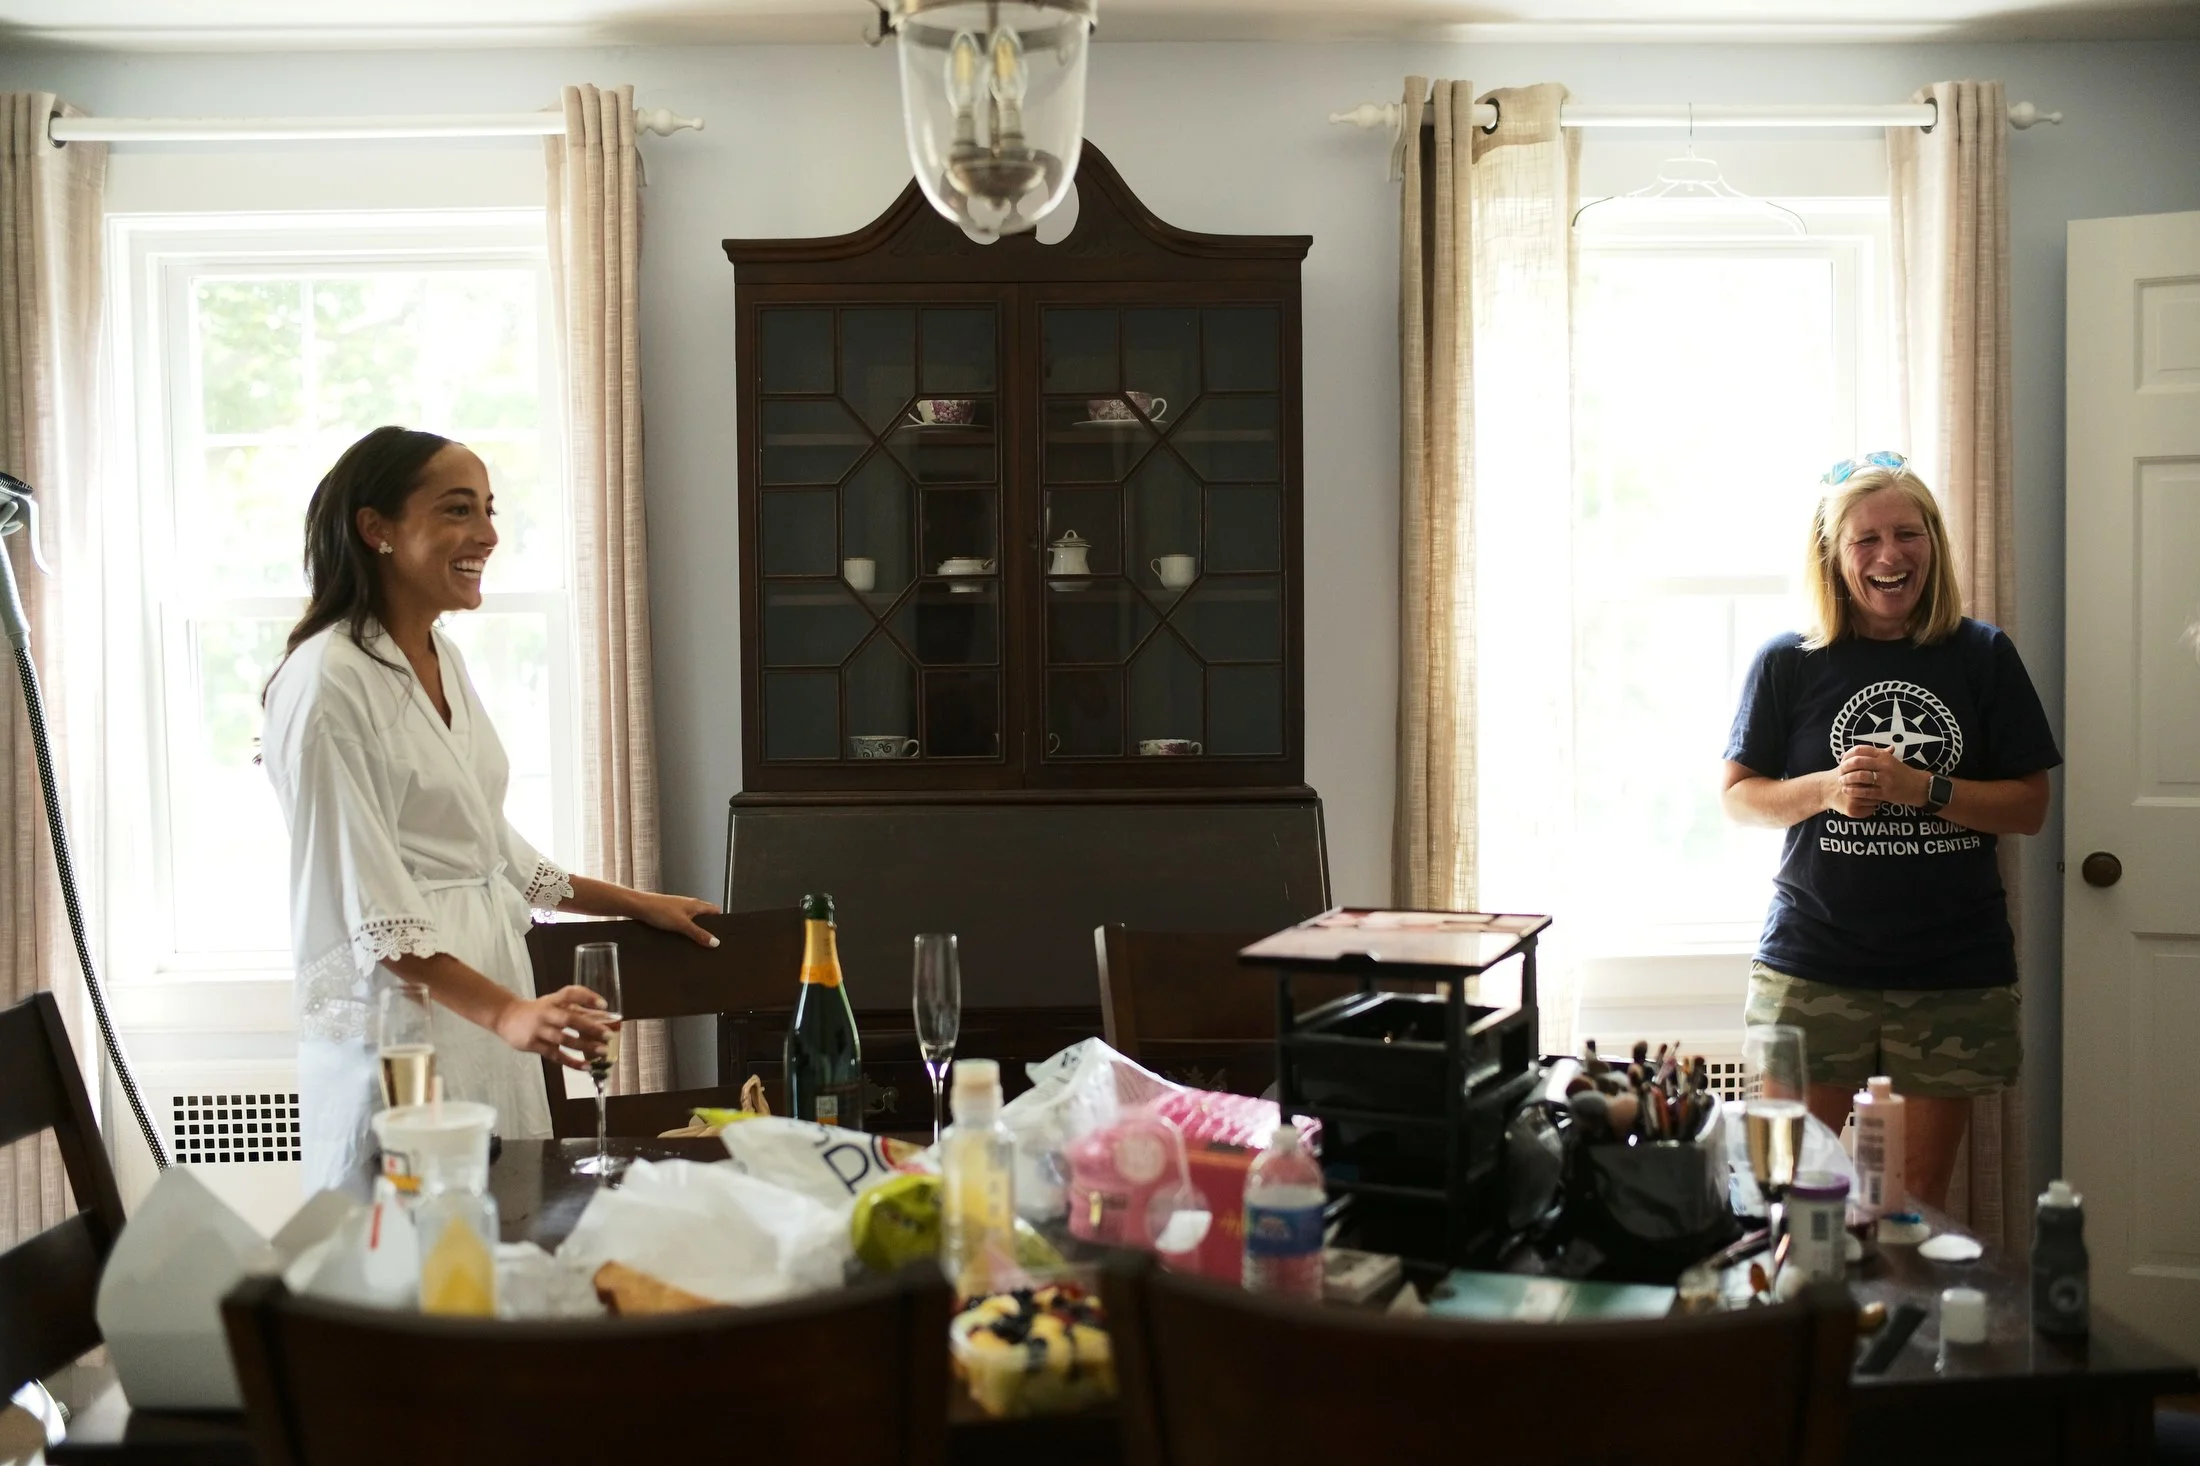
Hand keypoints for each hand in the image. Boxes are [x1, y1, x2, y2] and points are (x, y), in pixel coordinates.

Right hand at [495, 985, 610, 1070]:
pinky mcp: (533, 1045)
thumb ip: (573, 1008)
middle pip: (569, 1019)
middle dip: (590, 1027)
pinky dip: (571, 1062)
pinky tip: (586, 1066)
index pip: (570, 993)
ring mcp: (538, 1030)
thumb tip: (603, 1015)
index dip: (587, 997)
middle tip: (609, 1035)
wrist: (505, 1017)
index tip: (604, 1005)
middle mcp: (545, 1014)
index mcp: (552, 1001)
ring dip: (584, 1046)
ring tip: (603, 1052)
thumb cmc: (537, 1011)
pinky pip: (555, 1055)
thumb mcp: (552, 1003)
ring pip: (563, 1040)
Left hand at [632, 891, 721, 946]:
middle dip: (708, 928)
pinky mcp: (669, 914)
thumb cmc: (660, 911)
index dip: (721, 921)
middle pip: (705, 916)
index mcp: (696, 905)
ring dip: (695, 930)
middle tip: (710, 942)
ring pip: (693, 920)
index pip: (715, 910)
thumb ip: (699, 934)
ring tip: (696, 944)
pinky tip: (680, 939)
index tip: (724, 933)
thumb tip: (716, 942)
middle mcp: (689, 905)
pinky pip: (682, 923)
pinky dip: (684, 930)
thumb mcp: (683, 925)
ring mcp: (679, 909)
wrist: (639, 907)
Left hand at [1830, 745, 1929, 816]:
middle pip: (1858, 762)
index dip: (1848, 754)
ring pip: (1860, 776)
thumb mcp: (1888, 760)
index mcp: (1884, 755)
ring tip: (1841, 781)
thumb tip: (1847, 755)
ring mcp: (1886, 779)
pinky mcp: (1886, 793)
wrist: (1919, 786)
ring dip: (1847, 779)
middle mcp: (1885, 765)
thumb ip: (1871, 757)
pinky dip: (1853, 791)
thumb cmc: (1900, 772)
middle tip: (1839, 772)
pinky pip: (1865, 791)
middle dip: (1844, 767)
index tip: (1842, 759)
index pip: (1861, 750)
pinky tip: (1847, 790)